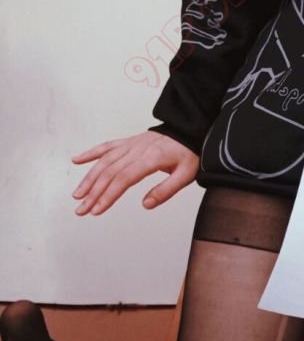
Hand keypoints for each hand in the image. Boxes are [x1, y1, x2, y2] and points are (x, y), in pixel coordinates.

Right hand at [71, 130, 198, 215]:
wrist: (189, 130)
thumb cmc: (188, 153)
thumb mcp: (185, 175)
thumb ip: (166, 191)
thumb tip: (146, 204)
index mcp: (151, 159)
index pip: (124, 179)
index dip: (108, 195)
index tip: (97, 210)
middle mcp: (136, 150)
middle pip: (110, 173)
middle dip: (93, 193)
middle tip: (81, 210)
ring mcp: (130, 145)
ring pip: (104, 161)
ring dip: (88, 178)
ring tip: (77, 195)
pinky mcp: (128, 142)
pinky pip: (106, 146)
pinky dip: (90, 153)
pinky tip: (76, 160)